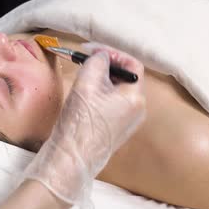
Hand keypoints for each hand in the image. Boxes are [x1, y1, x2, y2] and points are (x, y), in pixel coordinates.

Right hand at [22, 43, 145, 208]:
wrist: (71, 157)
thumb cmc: (80, 122)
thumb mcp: (87, 82)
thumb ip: (97, 62)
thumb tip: (101, 56)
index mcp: (135, 99)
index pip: (132, 65)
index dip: (113, 54)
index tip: (93, 52)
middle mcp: (137, 111)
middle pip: (124, 78)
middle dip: (105, 67)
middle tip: (85, 61)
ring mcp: (126, 122)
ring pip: (116, 92)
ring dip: (100, 81)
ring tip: (82, 78)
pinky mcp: (114, 130)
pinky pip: (111, 105)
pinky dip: (99, 95)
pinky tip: (83, 97)